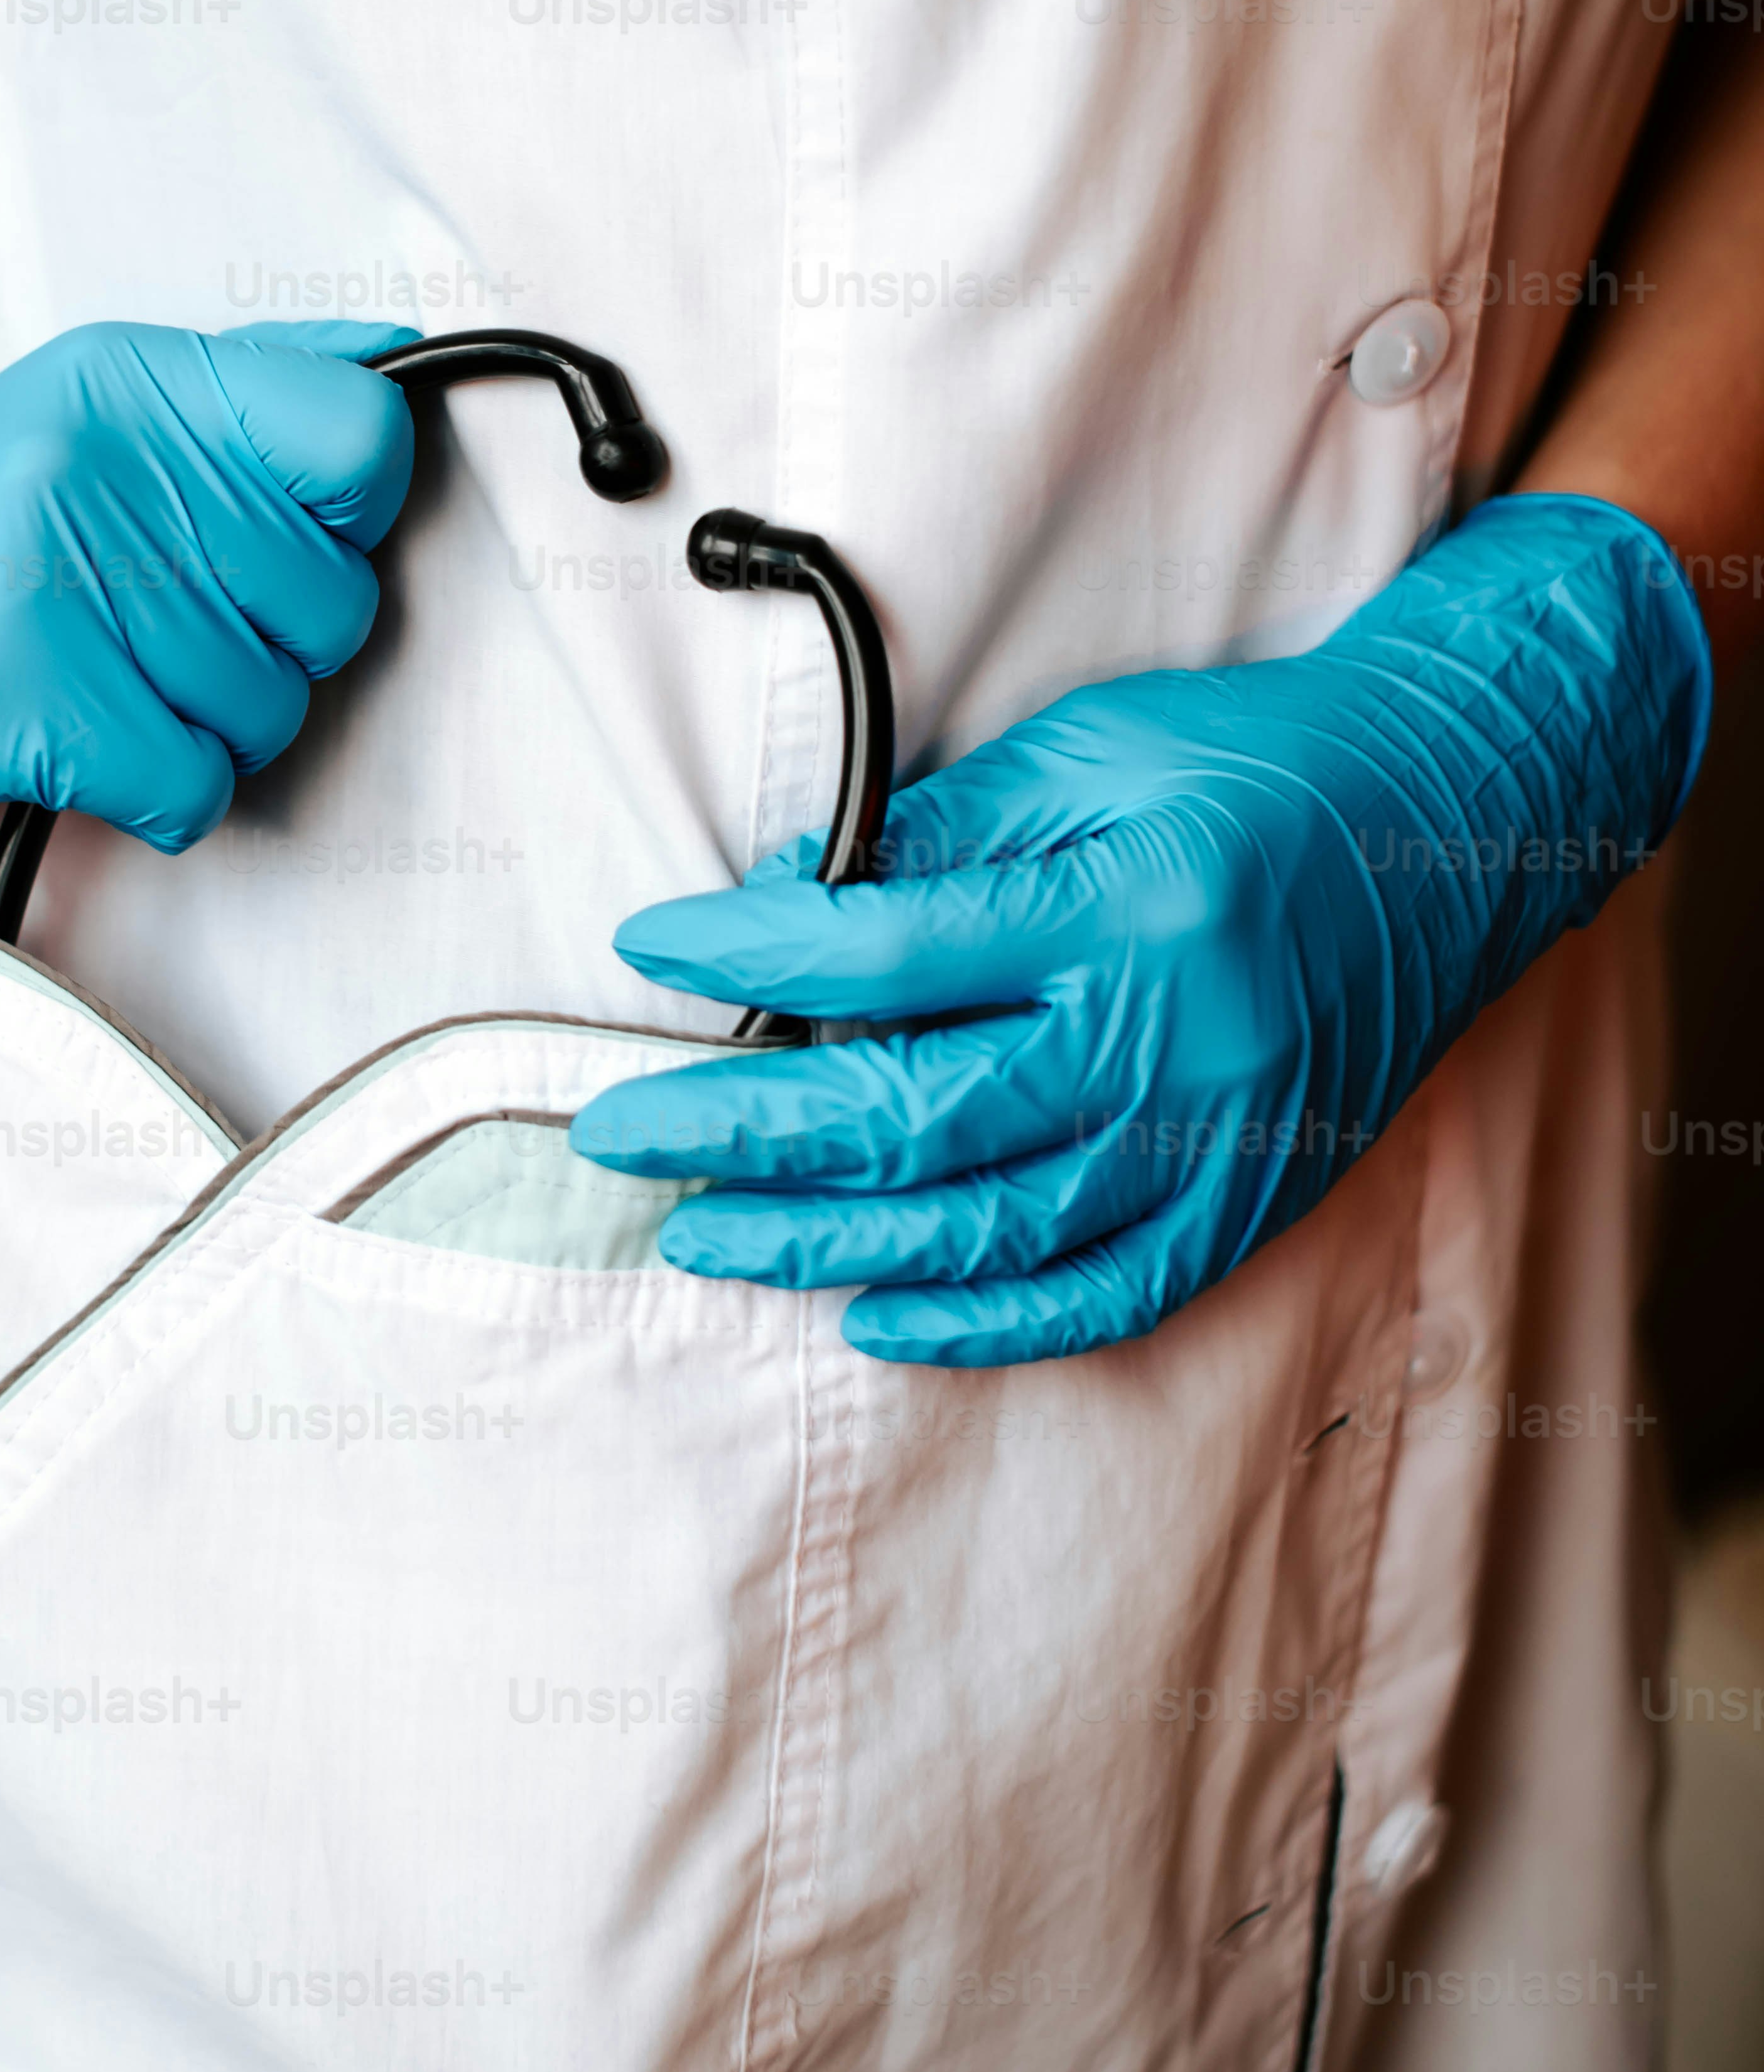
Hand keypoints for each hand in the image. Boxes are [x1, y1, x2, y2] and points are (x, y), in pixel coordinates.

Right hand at [0, 319, 416, 846]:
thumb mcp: (86, 423)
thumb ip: (243, 394)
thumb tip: (397, 356)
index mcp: (134, 381)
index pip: (363, 439)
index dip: (348, 525)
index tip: (270, 550)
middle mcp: (97, 459)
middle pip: (331, 605)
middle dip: (267, 657)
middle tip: (154, 642)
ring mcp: (48, 572)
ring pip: (267, 709)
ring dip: (202, 734)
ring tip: (103, 688)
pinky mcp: (10, 692)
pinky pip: (190, 787)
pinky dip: (152, 799)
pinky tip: (78, 750)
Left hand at [571, 495, 1709, 1365]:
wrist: (1450, 819)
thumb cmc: (1255, 764)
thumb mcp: (1090, 751)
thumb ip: (938, 833)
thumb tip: (784, 894)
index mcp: (1126, 910)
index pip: (891, 949)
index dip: (753, 951)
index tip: (652, 949)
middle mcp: (1169, 1043)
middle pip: (913, 1113)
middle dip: (742, 1130)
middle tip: (621, 1132)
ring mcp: (1213, 1141)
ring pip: (986, 1227)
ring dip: (827, 1240)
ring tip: (705, 1234)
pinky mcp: (1246, 1201)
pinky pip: (1100, 1294)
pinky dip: (983, 1320)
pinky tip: (875, 1314)